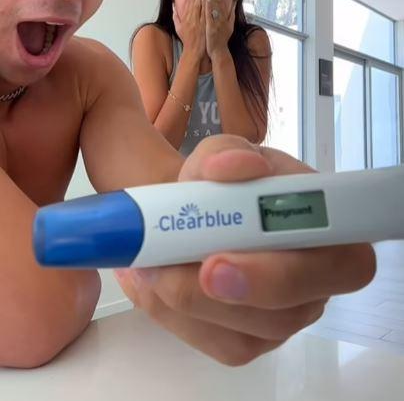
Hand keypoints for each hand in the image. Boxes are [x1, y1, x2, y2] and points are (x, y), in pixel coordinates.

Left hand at [115, 135, 375, 365]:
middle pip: (289, 313)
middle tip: (166, 273)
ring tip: (144, 263)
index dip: (289, 270)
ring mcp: (280, 319)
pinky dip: (167, 314)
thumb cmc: (222, 184)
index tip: (218, 260)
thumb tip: (234, 168)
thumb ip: (226, 153)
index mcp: (328, 231)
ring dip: (181, 301)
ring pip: (241, 335)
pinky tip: (147, 280)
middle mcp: (313, 284)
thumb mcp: (220, 155)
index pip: (343, 265)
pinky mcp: (245, 341)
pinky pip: (209, 343)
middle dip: (222, 295)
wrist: (194, 213)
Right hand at [172, 0, 205, 60]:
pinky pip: (206, 12)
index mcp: (185, 18)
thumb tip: (174, 6)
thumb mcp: (178, 28)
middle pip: (195, 0)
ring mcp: (198, 21)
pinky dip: (207, 4)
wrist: (193, 51)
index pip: (189, 1)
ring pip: (200, 4)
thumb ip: (176, 16)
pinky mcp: (204, 25)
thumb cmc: (187, 40)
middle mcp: (191, 18)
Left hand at [205, 0, 236, 59]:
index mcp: (224, 15)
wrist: (219, 50)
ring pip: (212, 4)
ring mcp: (217, 21)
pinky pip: (210, 14)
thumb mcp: (230, 24)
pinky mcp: (212, 26)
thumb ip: (232, 12)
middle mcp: (221, 16)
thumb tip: (235, 0)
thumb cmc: (222, 38)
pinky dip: (208, 5)